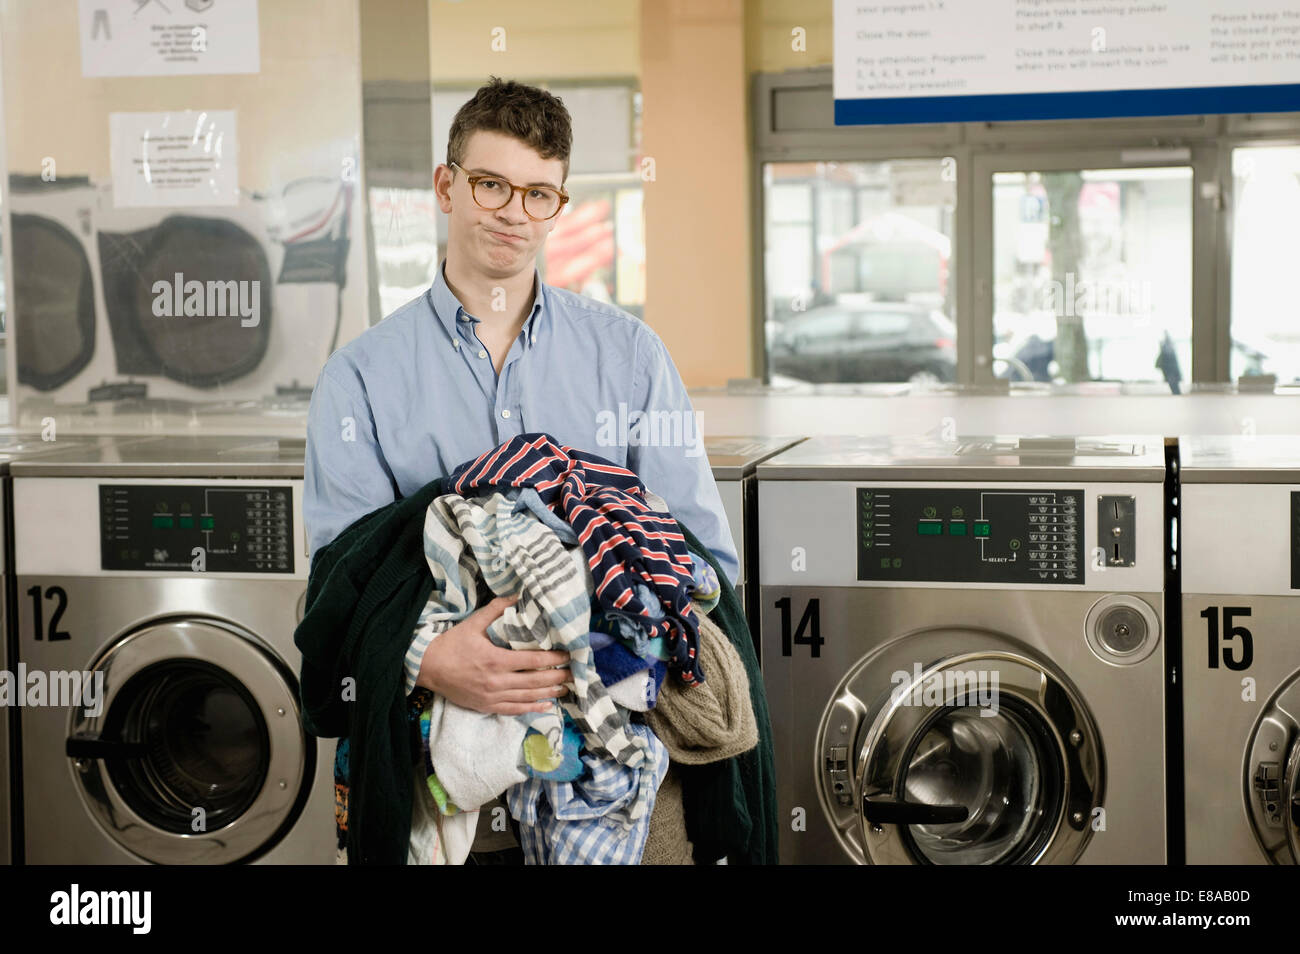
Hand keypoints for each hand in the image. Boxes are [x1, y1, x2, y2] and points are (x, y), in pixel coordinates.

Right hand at [416, 595, 570, 714]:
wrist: (428, 667)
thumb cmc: (452, 644)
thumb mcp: (473, 622)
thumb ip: (497, 609)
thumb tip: (517, 595)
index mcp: (496, 659)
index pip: (533, 661)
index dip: (553, 659)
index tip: (568, 655)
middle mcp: (496, 681)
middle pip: (534, 681)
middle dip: (557, 677)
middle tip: (573, 674)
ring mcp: (492, 696)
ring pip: (527, 697)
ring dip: (549, 694)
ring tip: (565, 690)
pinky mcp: (486, 706)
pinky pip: (513, 710)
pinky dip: (531, 708)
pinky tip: (545, 706)